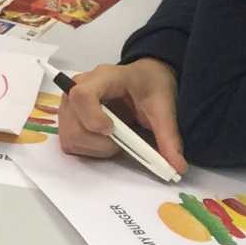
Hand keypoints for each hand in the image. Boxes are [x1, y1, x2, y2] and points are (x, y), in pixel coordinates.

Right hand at [56, 59, 187, 174]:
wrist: (143, 79)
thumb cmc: (149, 84)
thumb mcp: (163, 106)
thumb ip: (168, 136)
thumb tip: (177, 166)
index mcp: (103, 77)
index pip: (82, 96)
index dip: (93, 118)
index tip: (111, 130)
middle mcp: (78, 88)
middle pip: (73, 125)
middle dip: (99, 143)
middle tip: (120, 141)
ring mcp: (69, 104)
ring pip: (70, 138)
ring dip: (94, 148)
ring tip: (114, 140)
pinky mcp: (68, 119)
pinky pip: (69, 143)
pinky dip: (88, 150)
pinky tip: (104, 141)